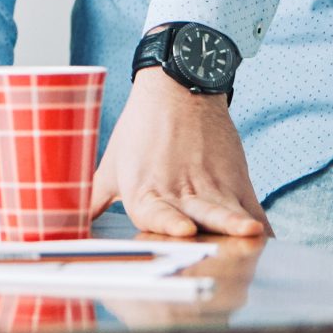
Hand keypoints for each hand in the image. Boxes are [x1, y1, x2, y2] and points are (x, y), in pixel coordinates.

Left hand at [91, 69, 268, 238]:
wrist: (178, 90)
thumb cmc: (141, 129)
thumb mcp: (111, 165)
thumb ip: (93, 199)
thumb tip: (67, 222)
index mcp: (144, 191)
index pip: (155, 214)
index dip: (169, 224)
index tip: (183, 231)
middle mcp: (179, 190)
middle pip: (196, 215)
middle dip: (208, 230)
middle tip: (221, 243)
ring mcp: (212, 186)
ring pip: (228, 212)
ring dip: (237, 225)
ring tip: (250, 232)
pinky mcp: (237, 181)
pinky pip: (252, 210)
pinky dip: (258, 228)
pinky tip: (265, 240)